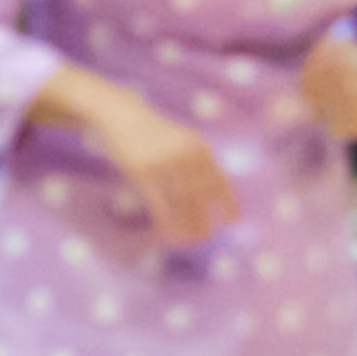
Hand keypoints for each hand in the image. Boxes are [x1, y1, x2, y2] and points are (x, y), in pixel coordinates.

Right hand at [91, 96, 239, 247]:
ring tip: (189, 240)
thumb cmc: (153, 133)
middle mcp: (185, 154)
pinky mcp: (142, 170)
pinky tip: (167, 232)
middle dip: (204, 217)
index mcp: (199, 147)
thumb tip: (208, 191)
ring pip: (181, 200)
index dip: (227, 201)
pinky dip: (166, 219)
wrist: (123, 115)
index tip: (233, 220)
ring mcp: (163, 162)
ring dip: (186, 223)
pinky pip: (158, 200)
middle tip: (206, 236)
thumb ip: (195, 162)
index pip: (218, 179)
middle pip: (200, 194)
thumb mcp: (180, 141)